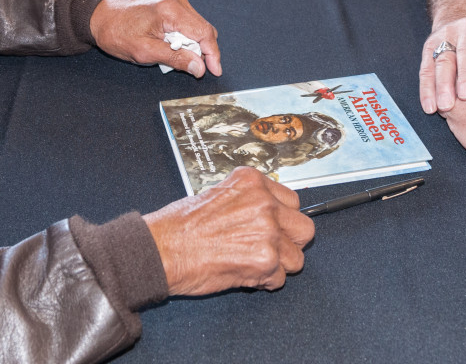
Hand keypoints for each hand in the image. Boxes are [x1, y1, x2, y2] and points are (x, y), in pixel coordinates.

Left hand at [89, 0, 221, 76]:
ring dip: (193, 46)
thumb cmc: (118, 33)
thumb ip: (175, 59)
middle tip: (192, 69)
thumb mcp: (145, 52)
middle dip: (203, 51)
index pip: (204, 33)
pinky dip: (186, 39)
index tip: (214, 71)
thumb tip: (199, 68)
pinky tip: (173, 47)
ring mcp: (175, 1)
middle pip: (204, 30)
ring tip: (176, 57)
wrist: (101, 17)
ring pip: (198, 28)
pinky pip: (189, 24)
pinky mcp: (172, 5)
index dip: (212, 54)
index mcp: (171, 11)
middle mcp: (177, 2)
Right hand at [144, 167, 313, 295]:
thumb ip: (248, 200)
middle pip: (304, 228)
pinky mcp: (265, 261)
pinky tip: (243, 274)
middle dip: (289, 242)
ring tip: (251, 263)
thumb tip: (268, 214)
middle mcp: (264, 203)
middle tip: (270, 249)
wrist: (161, 249)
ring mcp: (268, 232)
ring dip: (278, 266)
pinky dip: (263, 282)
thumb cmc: (179, 225)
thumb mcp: (217, 193)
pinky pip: (279, 279)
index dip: (282, 219)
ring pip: (296, 258)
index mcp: (253, 182)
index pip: (293, 201)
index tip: (274, 227)